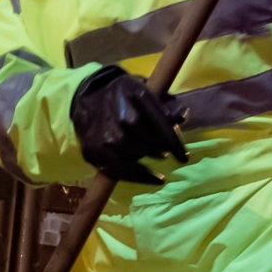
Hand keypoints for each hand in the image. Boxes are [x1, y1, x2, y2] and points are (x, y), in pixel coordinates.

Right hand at [70, 66, 187, 184]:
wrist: (87, 100)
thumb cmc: (124, 97)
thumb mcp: (145, 92)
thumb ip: (165, 106)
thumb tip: (183, 115)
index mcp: (133, 94)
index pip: (158, 121)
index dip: (173, 141)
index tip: (184, 157)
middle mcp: (116, 114)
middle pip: (144, 140)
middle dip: (159, 150)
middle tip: (164, 154)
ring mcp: (103, 134)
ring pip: (131, 157)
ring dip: (149, 166)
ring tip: (158, 166)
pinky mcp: (93, 150)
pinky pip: (118, 170)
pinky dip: (138, 177)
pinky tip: (151, 178)